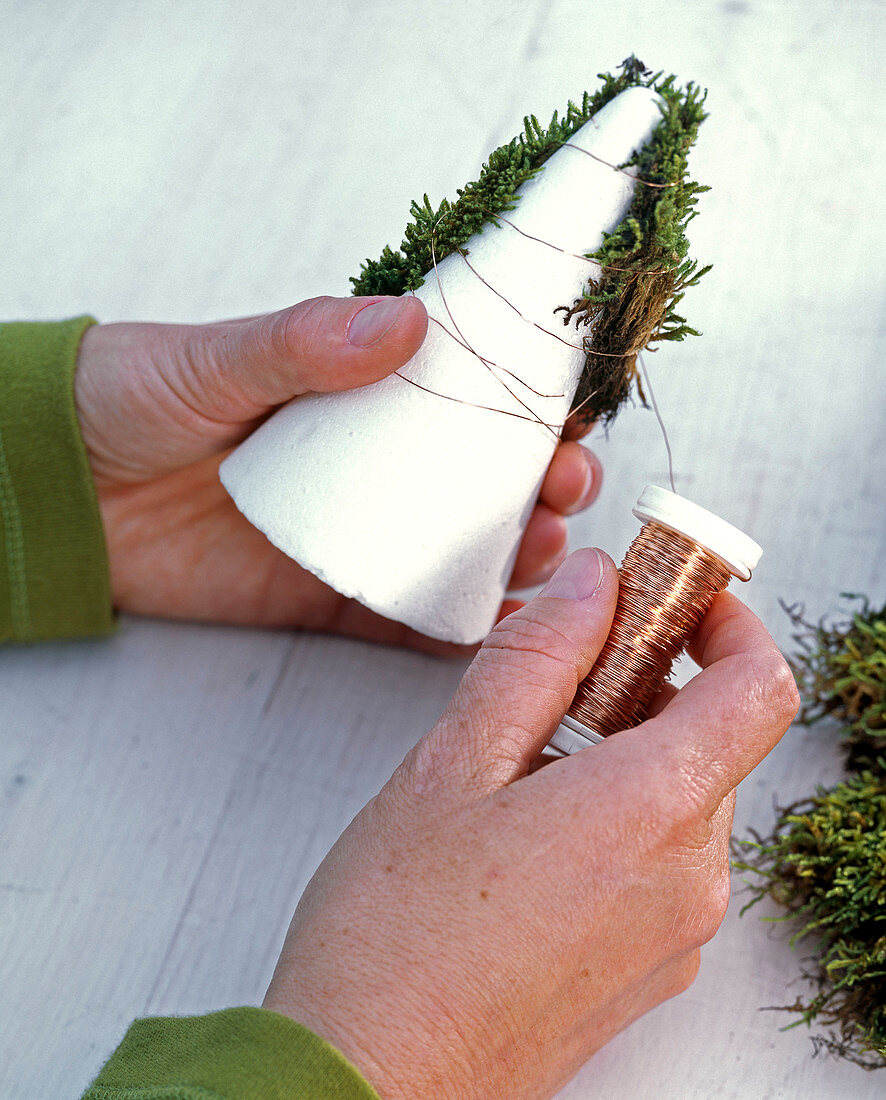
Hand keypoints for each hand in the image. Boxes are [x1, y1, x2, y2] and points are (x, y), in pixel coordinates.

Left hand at [74, 296, 600, 650]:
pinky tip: (497, 627)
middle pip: (480, 477)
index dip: (527, 401)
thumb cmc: (131, 399)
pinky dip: (453, 628)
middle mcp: (369, 464)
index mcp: (355, 393)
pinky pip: (400, 618)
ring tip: (541, 550)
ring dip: (515, 552)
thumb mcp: (216, 359)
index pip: (462, 392)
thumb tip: (403, 325)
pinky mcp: (321, 594)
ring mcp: (351, 532)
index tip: (571, 411)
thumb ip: (301, 343)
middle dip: (541, 482)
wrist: (62, 491)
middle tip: (566, 486)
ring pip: (457, 547)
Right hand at [263, 548, 799, 1098]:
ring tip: (518, 758)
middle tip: (559, 667)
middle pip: (712, 738)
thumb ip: (537, 659)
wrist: (368, 1082)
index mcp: (648, 814)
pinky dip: (616, 810)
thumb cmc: (395, 938)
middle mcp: (687, 879)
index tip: (673, 595)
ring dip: (621, 747)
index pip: (756, 687)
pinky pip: (660, 857)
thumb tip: (593, 585)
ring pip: (681, 796)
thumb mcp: (453, 764)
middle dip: (647, 681)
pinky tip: (526, 823)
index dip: (725, 620)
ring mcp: (674, 933)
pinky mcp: (648, 966)